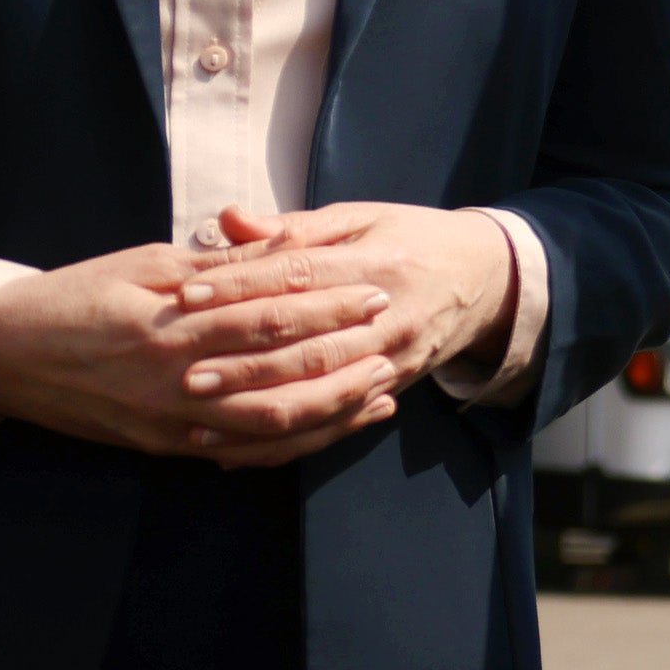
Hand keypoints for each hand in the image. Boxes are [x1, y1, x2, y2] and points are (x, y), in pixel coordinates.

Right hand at [0, 238, 397, 463]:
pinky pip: (241, 453)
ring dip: (332, 406)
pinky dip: (292, 442)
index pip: (268, 312)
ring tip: (380, 386)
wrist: (1, 355)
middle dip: (344, 353)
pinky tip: (329, 427)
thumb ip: (216, 266)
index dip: (328, 303)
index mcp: (171, 323)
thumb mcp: (144, 265)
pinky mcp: (165, 447)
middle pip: (279, 369)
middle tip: (393, 332)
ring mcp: (171, 421)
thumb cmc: (75, 297)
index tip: (373, 287)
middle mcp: (175, 378)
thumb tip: (282, 247)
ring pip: (270, 422)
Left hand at [174, 202, 518, 423]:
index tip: (188, 294)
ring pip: (320, 394)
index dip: (243, 285)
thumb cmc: (409, 238)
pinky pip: (332, 426)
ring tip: (201, 413)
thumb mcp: (360, 218)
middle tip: (185, 372)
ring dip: (259, 408)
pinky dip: (284, 442)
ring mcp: (393, 360)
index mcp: (378, 262)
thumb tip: (229, 221)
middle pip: (309, 344)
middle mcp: (389, 317)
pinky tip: (235, 450)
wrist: (484, 278)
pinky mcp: (390, 390)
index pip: (301, 275)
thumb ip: (293, 227)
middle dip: (244, 361)